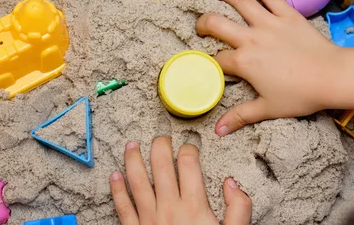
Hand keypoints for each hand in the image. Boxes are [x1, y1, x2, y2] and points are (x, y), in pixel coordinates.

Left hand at [110, 137, 251, 224]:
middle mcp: (169, 208)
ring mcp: (149, 219)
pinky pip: (122, 207)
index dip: (189, 148)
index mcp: (195, 206)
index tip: (190, 146)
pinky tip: (114, 176)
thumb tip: (231, 182)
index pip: (189, 164)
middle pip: (161, 164)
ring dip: (132, 160)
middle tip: (161, 137)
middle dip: (160, 145)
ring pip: (137, 181)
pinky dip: (117, 190)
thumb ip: (239, 209)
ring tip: (131, 145)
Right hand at [196, 0, 353, 135]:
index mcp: (245, 62)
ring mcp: (269, 22)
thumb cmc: (301, 94)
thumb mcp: (268, 109)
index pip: (218, 59)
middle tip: (201, 25)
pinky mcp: (286, 13)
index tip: (213, 64)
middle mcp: (251, 38)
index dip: (212, 62)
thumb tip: (219, 130)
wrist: (332, 76)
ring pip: (239, 0)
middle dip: (203, 23)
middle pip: (216, 23)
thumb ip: (240, 116)